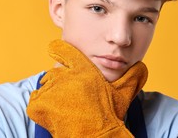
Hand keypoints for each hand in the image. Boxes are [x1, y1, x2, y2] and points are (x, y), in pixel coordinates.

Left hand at [27, 39, 147, 136]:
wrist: (95, 136)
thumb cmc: (109, 115)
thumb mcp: (123, 94)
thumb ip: (133, 77)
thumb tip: (142, 65)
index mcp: (83, 69)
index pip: (64, 50)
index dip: (59, 49)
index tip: (56, 48)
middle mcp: (65, 75)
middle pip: (55, 71)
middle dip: (60, 82)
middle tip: (70, 97)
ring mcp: (51, 89)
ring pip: (45, 86)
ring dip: (52, 95)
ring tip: (64, 108)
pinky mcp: (40, 104)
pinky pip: (35, 101)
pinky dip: (41, 108)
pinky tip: (54, 115)